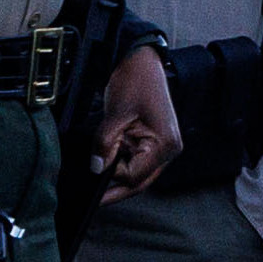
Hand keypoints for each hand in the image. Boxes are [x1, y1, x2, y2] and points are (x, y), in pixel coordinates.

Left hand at [90, 42, 179, 204]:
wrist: (142, 61)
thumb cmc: (136, 81)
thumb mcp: (116, 114)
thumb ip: (105, 143)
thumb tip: (97, 168)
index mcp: (165, 144)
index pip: (135, 175)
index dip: (113, 175)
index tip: (94, 172)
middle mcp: (169, 150)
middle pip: (140, 182)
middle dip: (117, 189)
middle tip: (94, 200)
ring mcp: (163, 147)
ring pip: (139, 175)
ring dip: (119, 177)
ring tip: (98, 185)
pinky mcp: (154, 142)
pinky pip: (138, 162)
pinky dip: (122, 165)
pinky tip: (108, 168)